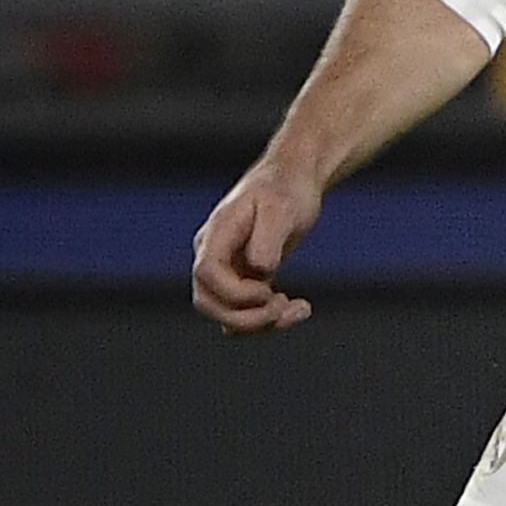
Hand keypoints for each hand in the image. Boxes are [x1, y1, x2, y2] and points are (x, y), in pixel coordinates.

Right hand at [193, 162, 325, 333]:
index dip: (234, 292)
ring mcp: (227, 271)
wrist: (293, 182)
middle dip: (245, 317)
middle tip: (283, 305)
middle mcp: (215, 254)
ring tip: (299, 308)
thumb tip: (260, 270)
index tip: (268, 288)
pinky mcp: (243, 281)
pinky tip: (299, 307)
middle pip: (207, 302)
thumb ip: (268, 238)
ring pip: (226, 315)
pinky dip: (269, 321)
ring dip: (261, 324)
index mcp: (217, 233)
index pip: (206, 273)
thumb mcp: (281, 208)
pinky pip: (245, 314)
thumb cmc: (286, 189)